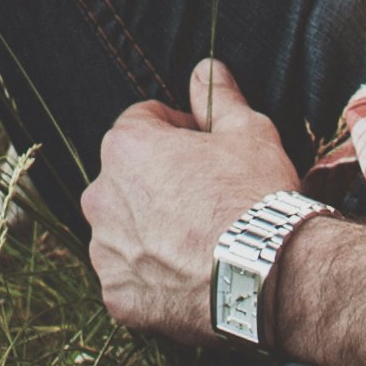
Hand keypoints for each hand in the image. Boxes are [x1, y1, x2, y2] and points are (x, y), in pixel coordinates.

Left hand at [80, 59, 303, 342]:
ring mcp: (105, 250)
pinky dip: (152, 278)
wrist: (265, 274)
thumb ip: (219, 99)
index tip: (207, 150)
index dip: (178, 131)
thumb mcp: (248, 132)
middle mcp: (100, 195)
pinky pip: (129, 279)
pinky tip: (189, 277)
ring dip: (150, 231)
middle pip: (127, 178)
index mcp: (125, 147)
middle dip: (159, 182)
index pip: (142, 121)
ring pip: (123, 230)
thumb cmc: (255, 196)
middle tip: (207, 199)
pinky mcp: (117, 296)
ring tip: (200, 243)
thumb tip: (206, 69)